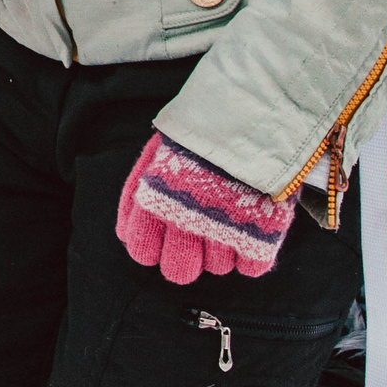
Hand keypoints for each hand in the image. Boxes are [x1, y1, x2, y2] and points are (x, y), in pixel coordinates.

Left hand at [116, 134, 294, 283]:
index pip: (143, 252)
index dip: (153, 248)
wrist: (247, 115)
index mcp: (154, 202)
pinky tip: (251, 230)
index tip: (165, 237)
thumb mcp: (156, 155)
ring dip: (222, 248)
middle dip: (186, 259)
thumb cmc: (198, 136)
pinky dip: (252, 254)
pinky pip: (251, 268)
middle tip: (197, 240)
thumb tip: (126, 235)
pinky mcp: (260, 236)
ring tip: (228, 218)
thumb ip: (137, 196)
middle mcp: (184, 222)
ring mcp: (223, 231)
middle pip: (179, 271)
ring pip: (217, 267)